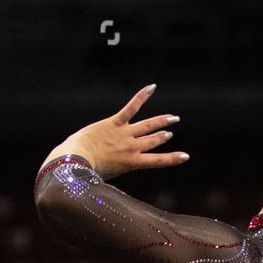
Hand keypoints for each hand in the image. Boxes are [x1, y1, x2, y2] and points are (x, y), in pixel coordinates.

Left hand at [54, 85, 187, 179]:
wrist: (77, 159)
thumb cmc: (87, 171)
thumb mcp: (108, 175)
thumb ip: (117, 170)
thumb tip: (116, 175)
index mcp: (132, 163)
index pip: (158, 161)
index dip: (173, 158)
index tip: (185, 156)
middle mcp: (132, 148)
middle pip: (154, 140)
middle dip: (163, 136)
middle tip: (169, 132)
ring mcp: (124, 134)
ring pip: (148, 125)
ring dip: (161, 121)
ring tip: (172, 118)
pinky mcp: (114, 122)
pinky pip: (132, 107)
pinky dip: (142, 97)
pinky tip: (152, 87)